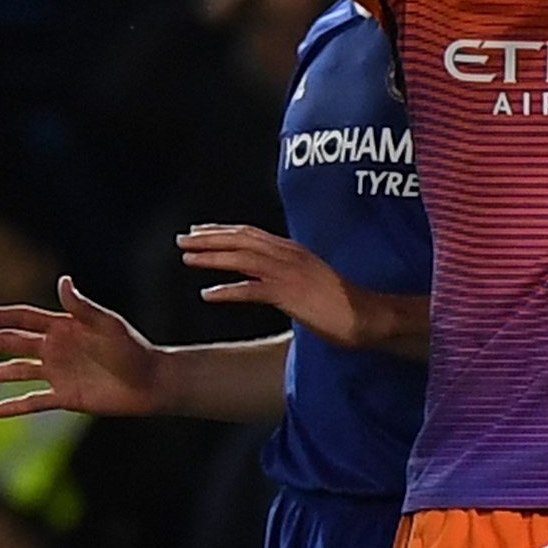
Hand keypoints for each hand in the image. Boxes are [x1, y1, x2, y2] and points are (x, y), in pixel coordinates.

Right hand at [0, 276, 165, 419]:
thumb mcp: (108, 325)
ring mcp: (58, 373)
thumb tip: (62, 282)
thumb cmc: (133, 349)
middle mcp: (55, 348)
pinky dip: (13, 407)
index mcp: (62, 326)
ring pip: (16, 372)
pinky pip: (33, 402)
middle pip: (11, 343)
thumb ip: (83, 307)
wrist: (151, 381)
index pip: (22, 318)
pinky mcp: (65, 397)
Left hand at [177, 224, 366, 348]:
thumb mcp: (310, 279)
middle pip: (241, 240)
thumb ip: (288, 272)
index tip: (199, 231)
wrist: (365, 316)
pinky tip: (208, 294)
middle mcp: (288, 255)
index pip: (250, 234)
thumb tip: (268, 277)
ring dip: (212, 258)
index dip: (222, 231)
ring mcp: (288, 273)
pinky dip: (227, 291)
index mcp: (292, 250)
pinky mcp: (289, 294)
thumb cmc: (340, 303)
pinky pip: (251, 290)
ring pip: (242, 259)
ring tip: (187, 258)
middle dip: (209, 238)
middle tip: (182, 240)